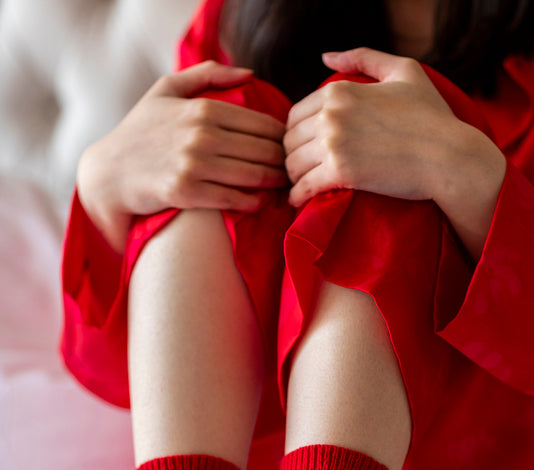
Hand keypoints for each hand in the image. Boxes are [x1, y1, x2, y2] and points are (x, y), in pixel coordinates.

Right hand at [78, 61, 287, 251]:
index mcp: (203, 108)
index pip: (262, 123)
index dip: (283, 138)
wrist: (109, 173)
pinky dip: (253, 202)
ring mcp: (194, 165)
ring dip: (275, 183)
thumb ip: (206, 75)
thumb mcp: (166, 90)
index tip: (290, 147)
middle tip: (294, 170)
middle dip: (284, 161)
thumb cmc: (140, 131)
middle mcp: (201, 135)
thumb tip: (248, 72)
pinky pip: (234, 199)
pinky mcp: (187, 193)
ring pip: (253, 175)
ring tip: (284, 186)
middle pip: (263, 150)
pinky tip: (261, 201)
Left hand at [284, 47, 505, 257]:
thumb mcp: (403, 72)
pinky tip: (299, 201)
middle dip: (294, 156)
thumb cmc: (431, 116)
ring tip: (304, 186)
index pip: (295, 114)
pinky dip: (297, 196)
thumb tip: (326, 57)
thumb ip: (363, 58)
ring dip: (294, 177)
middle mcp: (332, 114)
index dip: (298, 134)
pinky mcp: (341, 172)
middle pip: (290, 140)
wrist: (448, 156)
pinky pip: (303, 187)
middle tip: (304, 171)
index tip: (307, 149)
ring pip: (292, 164)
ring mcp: (334, 143)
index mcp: (339, 91)